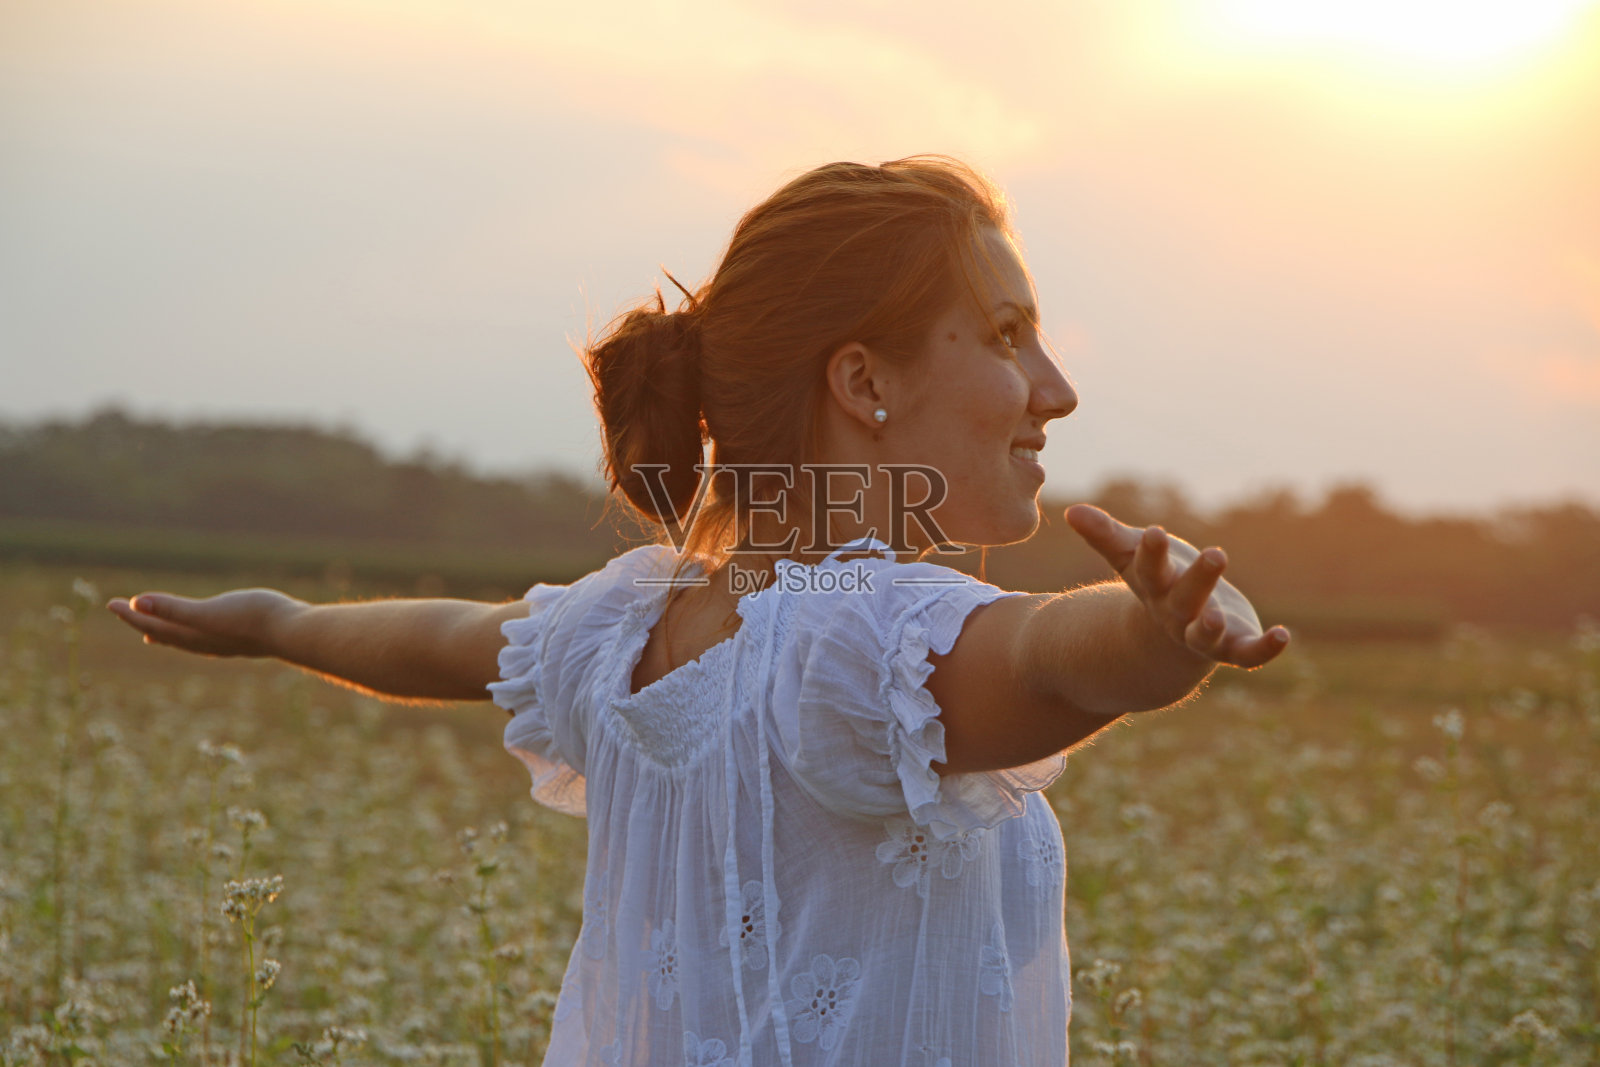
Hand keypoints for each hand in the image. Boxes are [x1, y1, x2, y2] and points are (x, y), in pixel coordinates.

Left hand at [107, 589, 301, 657]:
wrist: (294, 631)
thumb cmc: (252, 618)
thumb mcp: (209, 611)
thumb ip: (173, 609)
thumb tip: (136, 603)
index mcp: (193, 636)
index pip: (154, 626)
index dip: (131, 615)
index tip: (111, 603)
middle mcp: (205, 642)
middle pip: (166, 634)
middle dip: (145, 624)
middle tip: (127, 615)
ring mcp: (224, 641)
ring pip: (186, 638)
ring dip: (168, 632)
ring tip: (155, 632)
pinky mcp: (242, 635)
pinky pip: (207, 635)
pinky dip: (194, 631)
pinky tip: (205, 630)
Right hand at [1065, 504, 1288, 668]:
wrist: (1172, 636)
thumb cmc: (1157, 583)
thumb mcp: (1131, 558)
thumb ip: (1104, 535)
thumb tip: (1071, 510)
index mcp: (1154, 588)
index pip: (1149, 569)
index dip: (1151, 553)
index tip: (1155, 532)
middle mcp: (1177, 614)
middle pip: (1184, 600)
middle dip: (1199, 579)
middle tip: (1215, 553)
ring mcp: (1205, 634)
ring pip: (1207, 634)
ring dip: (1212, 627)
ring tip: (1219, 616)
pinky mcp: (1234, 646)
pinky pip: (1249, 654)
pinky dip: (1266, 649)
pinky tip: (1284, 635)